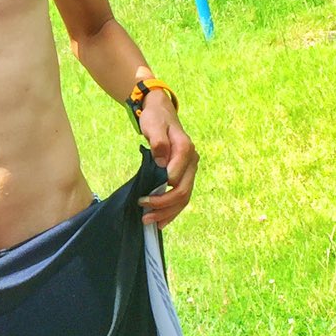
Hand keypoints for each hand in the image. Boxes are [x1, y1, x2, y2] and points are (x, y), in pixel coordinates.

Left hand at [137, 94, 197, 226]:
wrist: (161, 112)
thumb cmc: (155, 118)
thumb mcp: (153, 125)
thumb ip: (158, 142)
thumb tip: (162, 161)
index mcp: (185, 149)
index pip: (177, 177)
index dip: (162, 192)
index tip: (143, 198)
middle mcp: (192, 161)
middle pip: (183, 192)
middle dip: (164, 207)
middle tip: (145, 216)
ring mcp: (189, 170)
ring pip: (184, 198)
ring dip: (167, 213)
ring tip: (150, 222)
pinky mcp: (184, 175)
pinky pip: (181, 197)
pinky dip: (171, 210)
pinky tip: (160, 220)